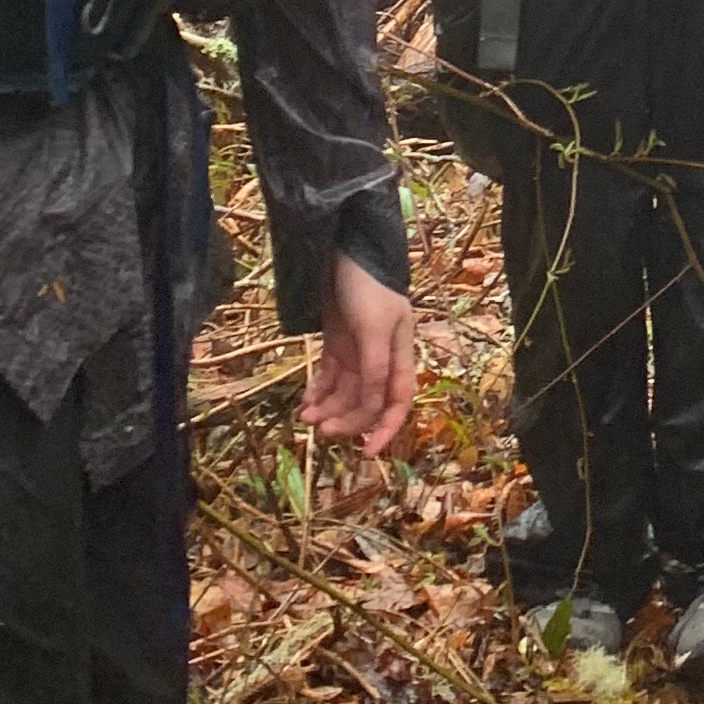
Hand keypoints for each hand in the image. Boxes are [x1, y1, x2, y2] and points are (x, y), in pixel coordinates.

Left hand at [303, 255, 416, 454]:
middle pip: (367, 402)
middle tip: (321, 431)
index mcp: (399, 354)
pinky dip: (317, 392)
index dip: (386, 429)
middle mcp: (380, 357)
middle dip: (346, 419)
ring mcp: (357, 350)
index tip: (367, 454)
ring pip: (344, 392)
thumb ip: (375, 368)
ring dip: (327, 408)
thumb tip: (372, 405)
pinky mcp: (336, 342)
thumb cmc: (367, 286)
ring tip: (305, 417)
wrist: (343, 249)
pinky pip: (328, 377)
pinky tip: (305, 402)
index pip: (398, 401)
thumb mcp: (375, 327)